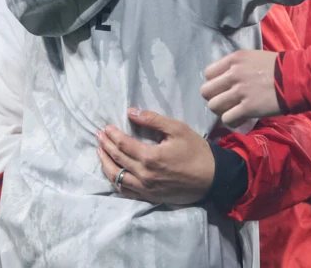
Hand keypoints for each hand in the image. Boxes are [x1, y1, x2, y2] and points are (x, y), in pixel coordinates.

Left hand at [95, 108, 214, 205]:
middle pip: (117, 159)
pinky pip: (125, 190)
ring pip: (116, 178)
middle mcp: (144, 175)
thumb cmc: (196, 151)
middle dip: (105, 146)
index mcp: (150, 157)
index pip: (123, 145)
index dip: (112, 135)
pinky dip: (116, 180)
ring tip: (100, 152)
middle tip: (98, 135)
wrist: (212, 178)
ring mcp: (145, 189)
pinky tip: (112, 172)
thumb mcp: (178, 129)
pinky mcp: (149, 197)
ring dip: (105, 164)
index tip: (106, 127)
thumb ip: (154, 120)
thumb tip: (131, 112)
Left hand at [202, 50, 280, 128]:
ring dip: (221, 110)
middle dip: (214, 98)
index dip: (214, 82)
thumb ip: (237, 66)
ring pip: (214, 106)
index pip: (208, 73)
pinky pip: (227, 118)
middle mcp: (234, 74)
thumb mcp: (254, 57)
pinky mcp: (248, 108)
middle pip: (206, 91)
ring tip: (232, 111)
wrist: (296, 78)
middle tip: (225, 101)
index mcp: (234, 59)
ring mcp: (240, 92)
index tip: (223, 87)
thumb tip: (225, 78)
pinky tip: (240, 118)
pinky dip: (232, 121)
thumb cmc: (278, 66)